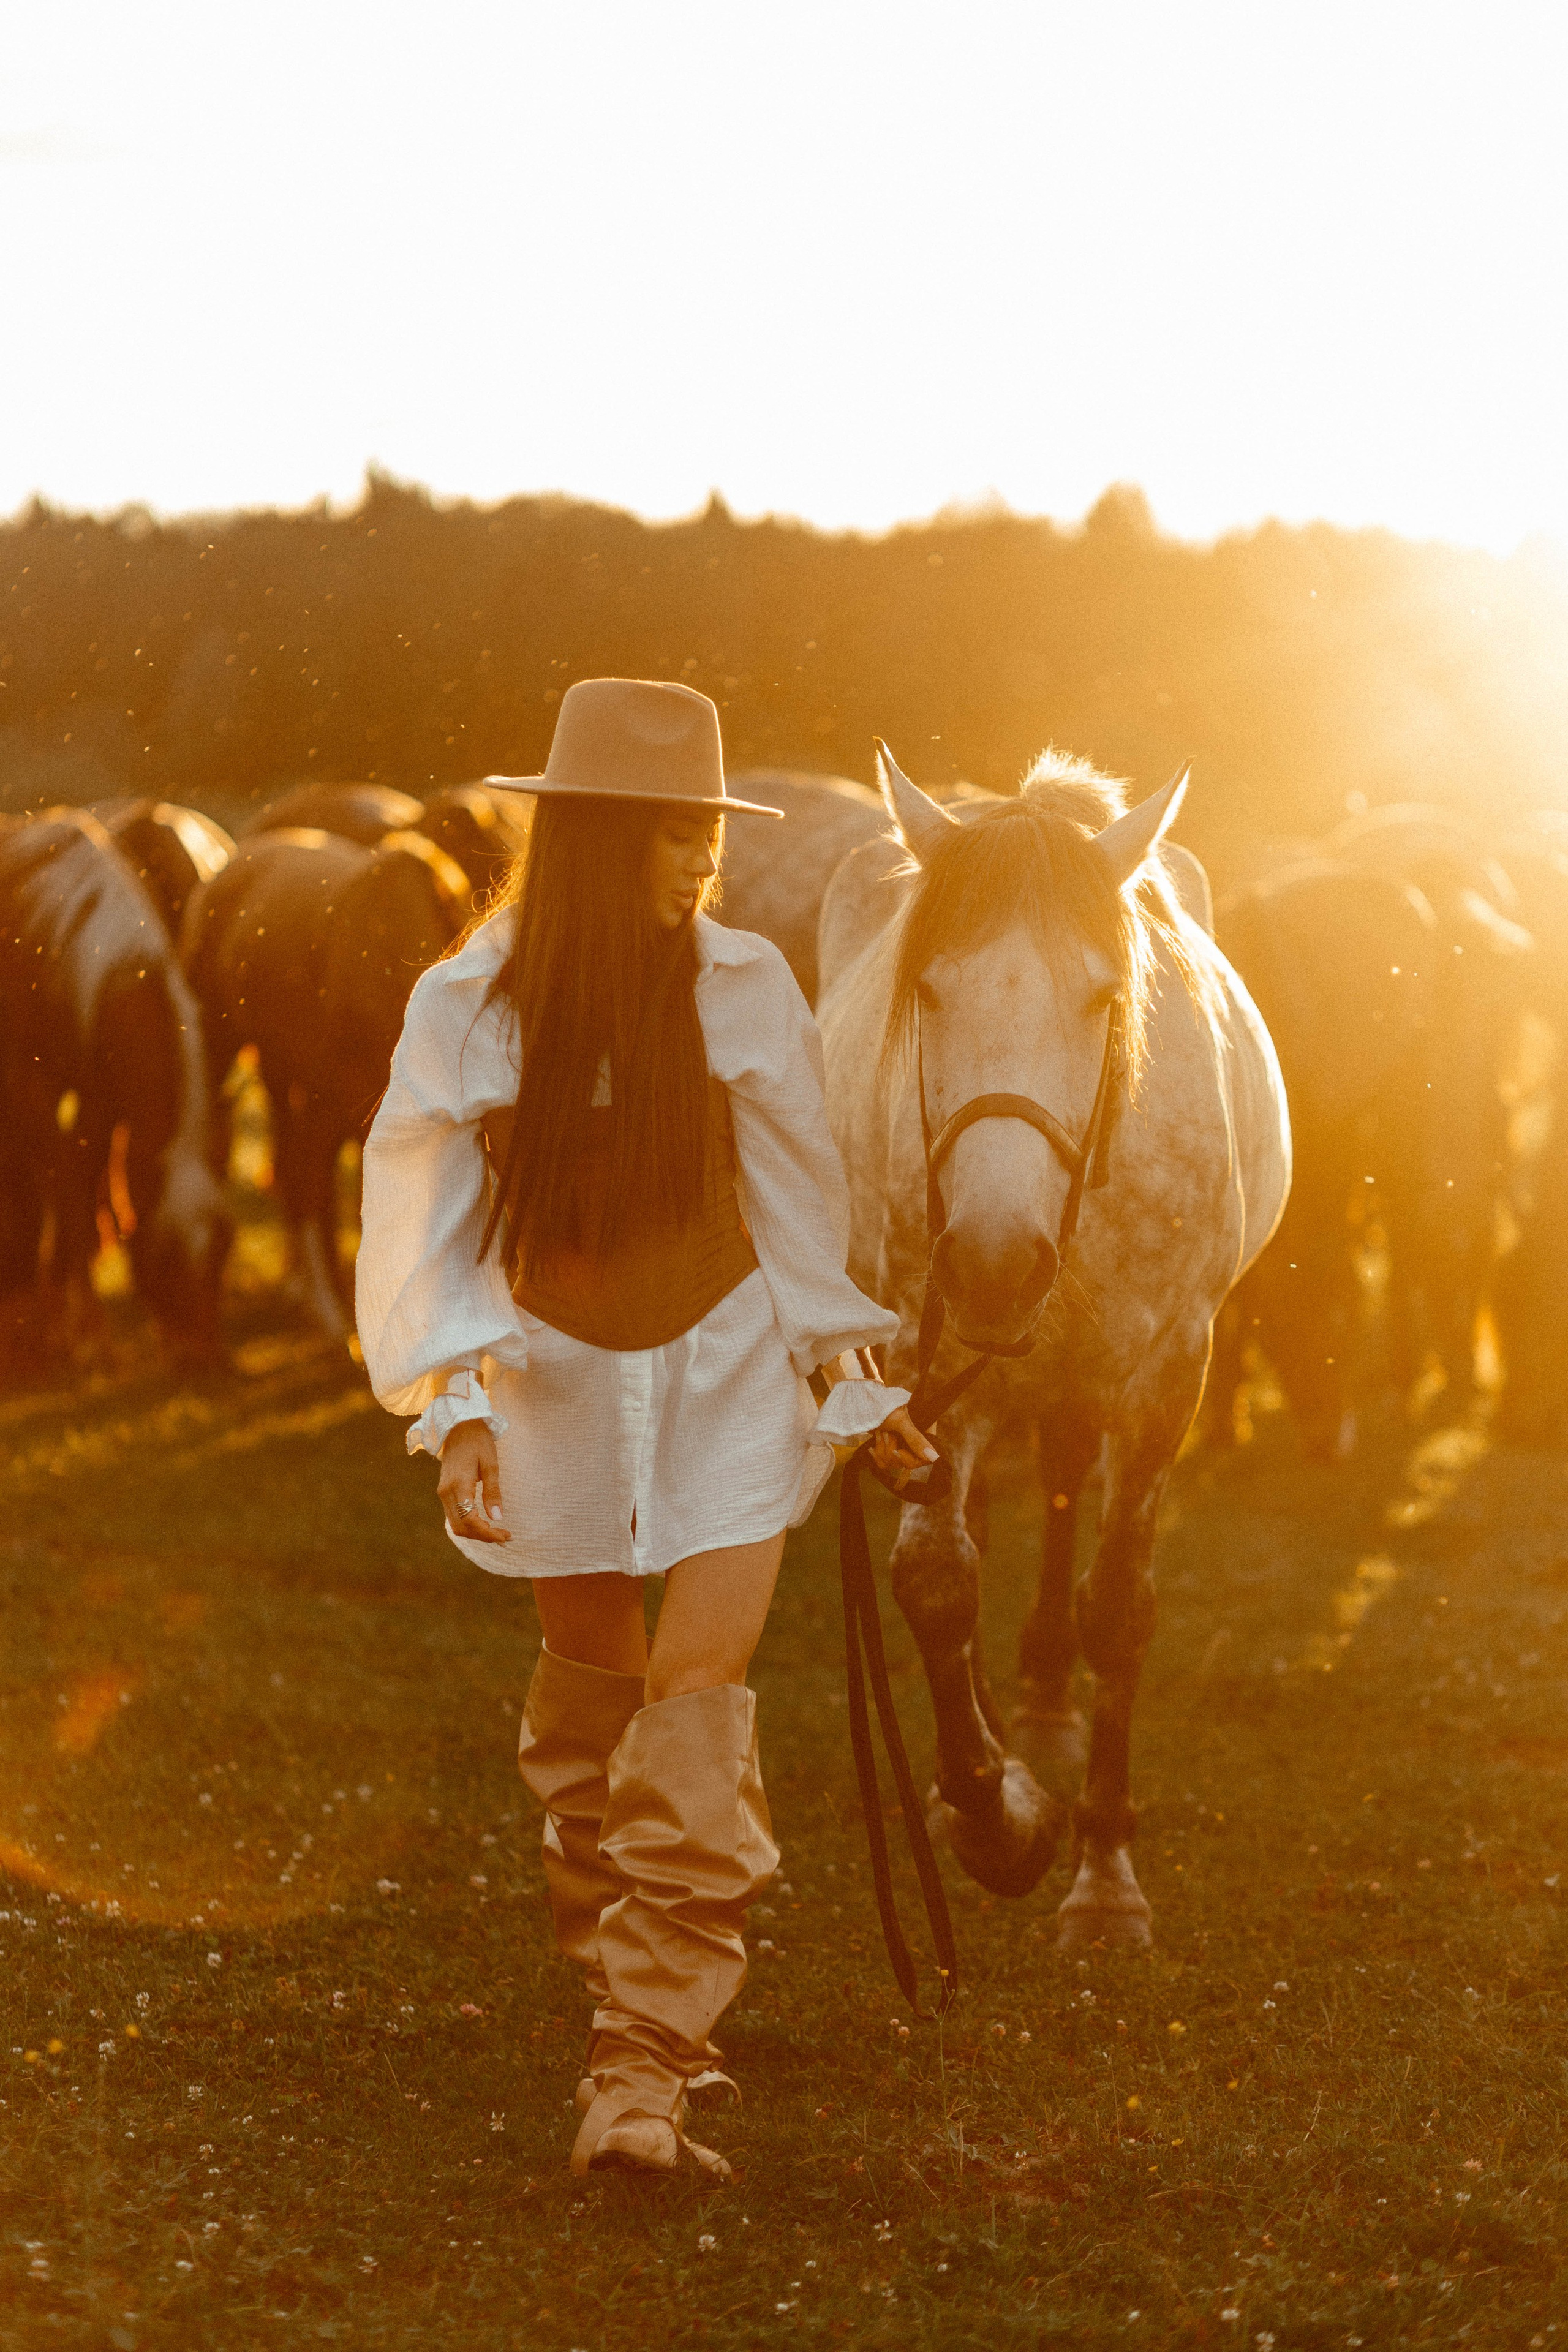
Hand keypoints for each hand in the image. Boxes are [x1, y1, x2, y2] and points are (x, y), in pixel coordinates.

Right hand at [436, 1421, 511, 1543]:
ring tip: (498, 1534)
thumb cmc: (478, 1441)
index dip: (487, 1533)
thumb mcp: (491, 1465)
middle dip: (483, 1537)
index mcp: (458, 1485)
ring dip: (476, 1533)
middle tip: (506, 1537)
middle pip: (461, 1527)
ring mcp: (443, 1493)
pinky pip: (455, 1516)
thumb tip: (497, 1517)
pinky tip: (485, 1524)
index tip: (506, 1536)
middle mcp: (446, 1492)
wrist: (459, 1425)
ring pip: (456, 1525)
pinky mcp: (445, 1491)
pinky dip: (469, 1525)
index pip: (470, 1520)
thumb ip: (493, 1492)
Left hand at [868, 1403, 938, 1490]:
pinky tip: (872, 1447)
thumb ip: (916, 1439)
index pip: (925, 1457)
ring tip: (879, 1432)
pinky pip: (886, 1463)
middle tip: (884, 1433)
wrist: (865, 1402)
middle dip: (892, 1450)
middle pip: (908, 1463)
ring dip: (882, 1449)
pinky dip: (878, 1455)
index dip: (912, 1459)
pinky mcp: (890, 1448)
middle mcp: (916, 1440)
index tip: (899, 1451)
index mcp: (924, 1431)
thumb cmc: (885, 1405)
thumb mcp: (900, 1421)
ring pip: (895, 1463)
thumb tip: (933, 1457)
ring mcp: (902, 1445)